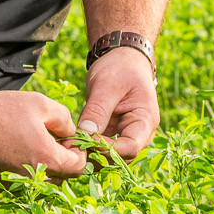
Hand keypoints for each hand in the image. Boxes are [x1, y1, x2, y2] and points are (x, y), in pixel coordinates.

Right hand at [0, 89, 86, 183]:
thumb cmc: (1, 109)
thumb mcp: (40, 103)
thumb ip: (64, 119)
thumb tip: (70, 132)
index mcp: (48, 159)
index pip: (79, 166)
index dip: (78, 151)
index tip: (67, 138)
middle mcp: (33, 180)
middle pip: (61, 177)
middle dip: (62, 160)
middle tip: (50, 139)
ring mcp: (14, 186)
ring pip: (40, 183)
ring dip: (42, 167)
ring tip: (30, 143)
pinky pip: (20, 183)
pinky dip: (22, 171)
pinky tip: (11, 150)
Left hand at [76, 46, 159, 160]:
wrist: (121, 57)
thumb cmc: (119, 67)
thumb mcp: (106, 85)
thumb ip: (98, 110)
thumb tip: (85, 134)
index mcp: (145, 121)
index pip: (131, 147)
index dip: (108, 149)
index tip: (85, 142)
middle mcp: (139, 132)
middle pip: (121, 156)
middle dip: (97, 154)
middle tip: (71, 148)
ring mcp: (125, 133)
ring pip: (110, 154)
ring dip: (91, 153)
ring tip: (69, 146)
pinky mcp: (112, 131)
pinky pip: (101, 145)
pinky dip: (88, 145)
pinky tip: (71, 142)